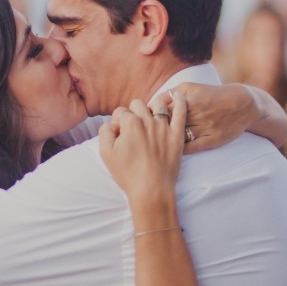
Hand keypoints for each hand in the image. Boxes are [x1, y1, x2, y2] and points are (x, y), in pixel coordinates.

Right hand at [100, 93, 186, 221]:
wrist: (151, 190)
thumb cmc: (127, 174)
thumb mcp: (106, 153)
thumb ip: (105, 132)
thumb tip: (112, 124)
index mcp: (130, 124)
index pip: (120, 112)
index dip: (118, 122)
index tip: (120, 134)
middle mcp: (147, 121)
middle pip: (137, 104)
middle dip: (133, 113)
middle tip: (133, 128)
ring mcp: (164, 127)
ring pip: (158, 103)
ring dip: (152, 106)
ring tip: (151, 116)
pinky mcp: (177, 135)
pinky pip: (181, 111)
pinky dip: (180, 101)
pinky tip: (178, 95)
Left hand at [150, 82, 286, 152]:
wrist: (242, 105)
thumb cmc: (213, 95)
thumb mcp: (192, 87)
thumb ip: (171, 94)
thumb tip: (153, 102)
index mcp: (189, 98)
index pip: (161, 109)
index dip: (149, 117)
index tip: (140, 122)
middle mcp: (196, 113)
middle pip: (168, 124)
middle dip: (153, 131)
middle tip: (141, 136)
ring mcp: (205, 127)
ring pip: (177, 137)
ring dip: (164, 142)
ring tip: (153, 145)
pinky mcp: (212, 140)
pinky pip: (190, 148)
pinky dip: (178, 150)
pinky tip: (170, 150)